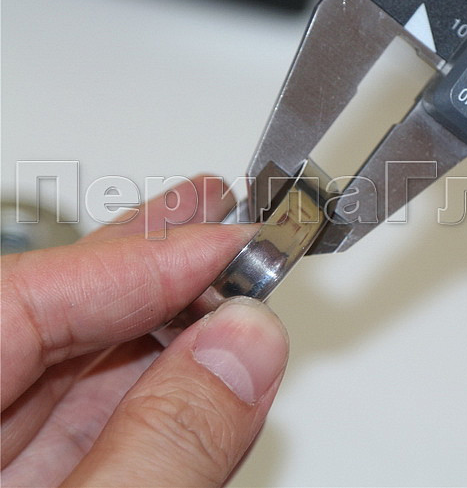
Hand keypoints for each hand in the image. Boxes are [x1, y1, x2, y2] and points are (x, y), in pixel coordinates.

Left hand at [1, 175, 288, 486]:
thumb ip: (161, 446)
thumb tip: (245, 346)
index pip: (16, 300)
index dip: (136, 259)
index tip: (232, 240)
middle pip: (47, 321)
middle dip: (150, 269)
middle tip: (225, 217)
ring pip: (74, 375)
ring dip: (165, 327)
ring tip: (227, 274)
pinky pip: (82, 433)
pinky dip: (152, 397)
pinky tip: (200, 362)